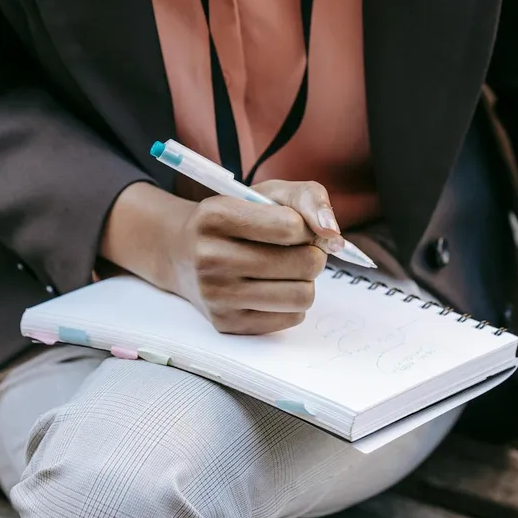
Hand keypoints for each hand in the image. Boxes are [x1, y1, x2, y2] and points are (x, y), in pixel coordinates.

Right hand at [101, 180, 343, 334]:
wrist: (184, 253)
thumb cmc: (236, 220)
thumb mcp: (268, 193)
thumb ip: (309, 198)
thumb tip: (334, 235)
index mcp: (216, 216)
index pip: (291, 226)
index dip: (306, 226)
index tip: (296, 227)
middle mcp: (210, 258)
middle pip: (305, 264)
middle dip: (312, 254)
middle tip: (295, 250)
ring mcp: (216, 295)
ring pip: (303, 296)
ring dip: (305, 281)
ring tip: (287, 270)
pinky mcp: (227, 323)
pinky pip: (292, 318)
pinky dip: (292, 303)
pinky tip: (272, 288)